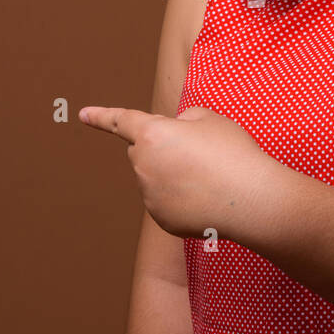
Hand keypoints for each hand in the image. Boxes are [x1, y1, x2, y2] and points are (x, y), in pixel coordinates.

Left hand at [78, 104, 275, 238]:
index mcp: (152, 134)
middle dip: (160, 149)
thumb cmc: (233, 153)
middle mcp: (143, 166)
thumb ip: (183, 121)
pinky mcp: (161, 220)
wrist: (252, 200)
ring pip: (155, 178)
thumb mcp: (210, 119)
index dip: (101, 116)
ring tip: (209, 178)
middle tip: (198, 153)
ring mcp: (150, 196)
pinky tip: (206, 198)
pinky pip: (164, 202)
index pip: (121, 120)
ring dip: (173, 175)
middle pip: (142, 152)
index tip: (81, 114)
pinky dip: (180, 199)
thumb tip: (175, 134)